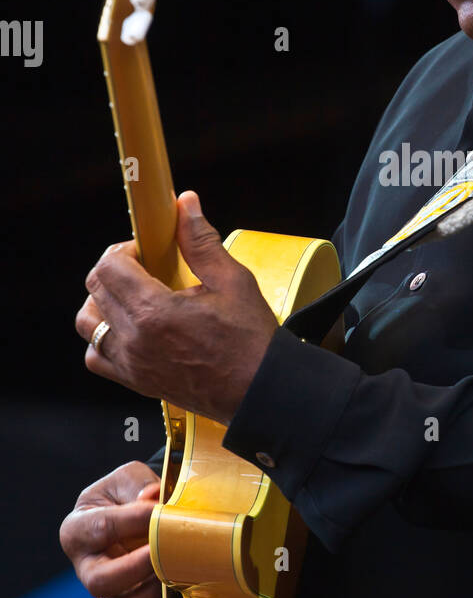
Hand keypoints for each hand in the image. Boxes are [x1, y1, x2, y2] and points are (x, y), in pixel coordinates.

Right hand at [59, 461, 162, 597]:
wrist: (145, 513)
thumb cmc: (130, 494)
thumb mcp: (129, 477)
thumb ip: (139, 485)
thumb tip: (152, 499)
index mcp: (77, 531)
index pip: (100, 528)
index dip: (132, 521)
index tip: (159, 512)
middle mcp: (87, 568)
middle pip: (99, 582)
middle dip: (136, 568)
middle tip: (164, 552)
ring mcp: (109, 593)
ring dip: (149, 596)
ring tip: (173, 573)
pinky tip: (183, 585)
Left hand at [75, 191, 279, 424]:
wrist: (259, 390)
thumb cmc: (250, 343)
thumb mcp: (232, 281)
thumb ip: (202, 242)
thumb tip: (186, 206)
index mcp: (155, 311)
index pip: (109, 266)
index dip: (124, 250)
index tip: (145, 250)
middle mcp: (135, 339)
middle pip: (96, 289)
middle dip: (115, 269)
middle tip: (143, 267)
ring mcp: (132, 363)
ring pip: (88, 322)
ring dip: (103, 302)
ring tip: (132, 296)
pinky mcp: (136, 380)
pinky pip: (97, 357)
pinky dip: (102, 339)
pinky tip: (128, 329)